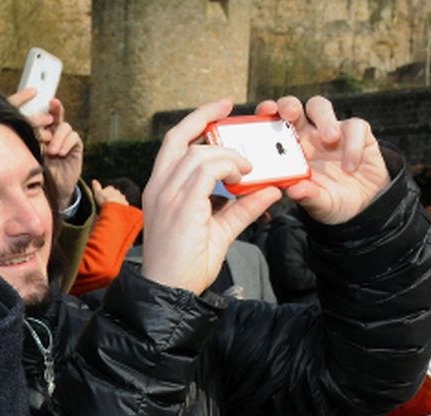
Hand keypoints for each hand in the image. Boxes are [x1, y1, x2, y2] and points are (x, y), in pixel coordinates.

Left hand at [8, 92, 82, 206]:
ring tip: (52, 151)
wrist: (52, 189)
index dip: (45, 106)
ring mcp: (65, 138)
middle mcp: (54, 132)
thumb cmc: (38, 171)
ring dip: (57, 137)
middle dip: (56, 110)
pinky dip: (66, 143)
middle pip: (57, 115)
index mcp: (42, 132)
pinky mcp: (75, 146)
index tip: (45, 98)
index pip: (44, 115)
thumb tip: (20, 130)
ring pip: (64, 126)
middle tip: (52, 106)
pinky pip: (73, 137)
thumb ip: (29, 142)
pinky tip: (60, 153)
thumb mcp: (30, 155)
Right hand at [92, 180, 126, 207]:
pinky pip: (123, 205)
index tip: (104, 196)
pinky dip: (121, 207)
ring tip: (113, 207)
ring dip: (117, 201)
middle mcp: (118, 192)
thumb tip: (94, 180)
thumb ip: (96, 187)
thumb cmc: (104, 200)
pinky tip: (118, 211)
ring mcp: (122, 198)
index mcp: (110, 188)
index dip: (106, 192)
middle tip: (109, 202)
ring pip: (120, 199)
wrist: (114, 208)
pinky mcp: (125, 205)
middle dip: (113, 196)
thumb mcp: (98, 193)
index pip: (109, 188)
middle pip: (115, 193)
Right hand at [141, 98, 279, 294]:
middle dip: (205, 117)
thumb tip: (271, 190)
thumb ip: (243, 209)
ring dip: (227, 154)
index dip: (195, 121)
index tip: (219, 109)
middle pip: (179, 138)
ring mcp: (167, 196)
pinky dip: (229, 167)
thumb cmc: (186, 266)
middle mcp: (159, 188)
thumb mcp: (219, 231)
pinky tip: (243, 176)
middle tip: (229, 109)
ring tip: (247, 167)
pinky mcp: (180, 206)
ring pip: (198, 154)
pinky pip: (207, 171)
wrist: (170, 291)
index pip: (174, 144)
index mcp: (161, 190)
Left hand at [256, 96, 387, 224]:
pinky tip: (350, 166)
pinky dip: (353, 145)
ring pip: (320, 106)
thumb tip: (293, 190)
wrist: (364, 203)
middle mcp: (306, 136)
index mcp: (288, 151)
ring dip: (323, 119)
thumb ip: (307, 196)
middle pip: (293, 107)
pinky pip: (355, 127)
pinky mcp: (358, 133)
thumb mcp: (318, 204)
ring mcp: (331, 131)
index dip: (266, 114)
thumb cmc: (330, 200)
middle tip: (290, 114)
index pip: (271, 126)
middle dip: (288, 105)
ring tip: (330, 139)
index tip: (265, 112)